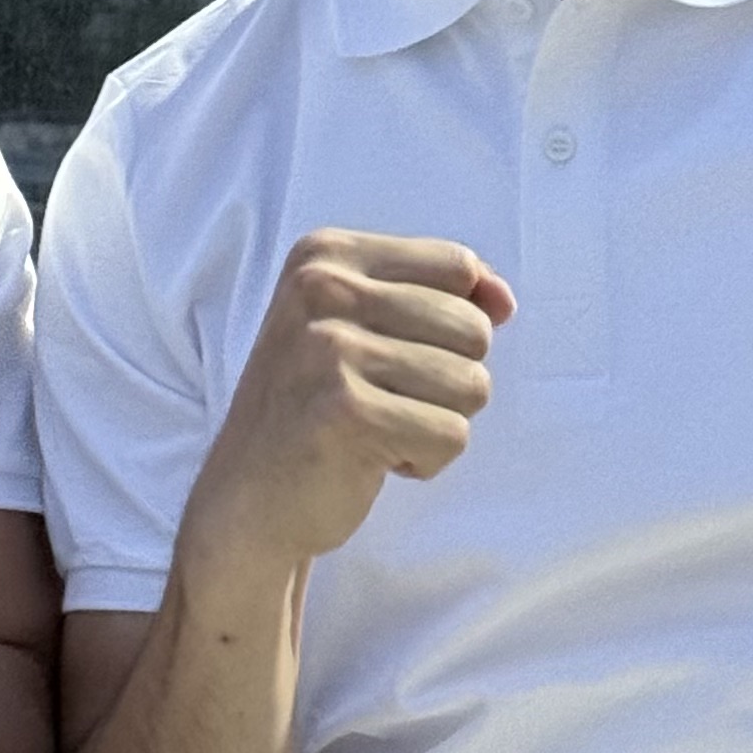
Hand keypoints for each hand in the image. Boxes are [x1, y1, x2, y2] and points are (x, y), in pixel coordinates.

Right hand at [182, 229, 514, 588]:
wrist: (248, 498)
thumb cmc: (317, 406)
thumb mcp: (362, 324)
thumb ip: (437, 297)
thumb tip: (504, 300)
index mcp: (326, 254)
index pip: (457, 265)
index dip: (459, 320)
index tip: (406, 353)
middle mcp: (323, 290)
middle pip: (473, 328)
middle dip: (447, 379)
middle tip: (383, 399)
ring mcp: (331, 350)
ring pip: (472, 384)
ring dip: (436, 422)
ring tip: (378, 427)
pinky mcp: (348, 412)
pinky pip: (451, 435)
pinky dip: (425, 460)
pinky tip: (373, 459)